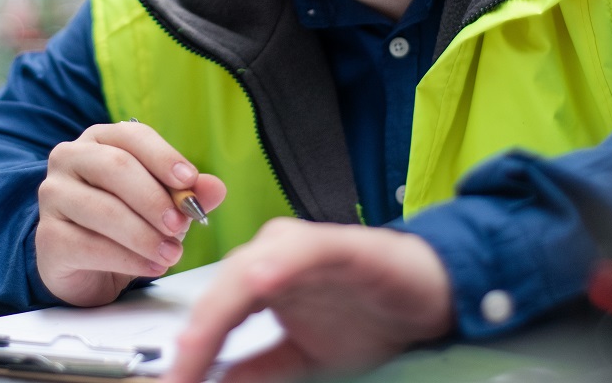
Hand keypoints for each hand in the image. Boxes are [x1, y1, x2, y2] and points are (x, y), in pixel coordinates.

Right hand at [36, 120, 226, 306]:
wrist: (88, 267)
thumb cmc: (126, 222)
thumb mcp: (162, 205)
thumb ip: (187, 194)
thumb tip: (215, 188)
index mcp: (99, 140)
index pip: (132, 136)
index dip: (162, 156)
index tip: (189, 180)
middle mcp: (70, 159)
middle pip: (116, 168)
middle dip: (154, 198)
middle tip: (180, 225)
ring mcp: (54, 196)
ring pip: (104, 209)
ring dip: (144, 235)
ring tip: (173, 253)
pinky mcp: (48, 237)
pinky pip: (90, 246)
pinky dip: (128, 258)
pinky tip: (152, 267)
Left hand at [164, 218, 454, 382]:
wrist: (431, 296)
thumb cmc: (370, 315)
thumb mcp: (304, 357)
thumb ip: (258, 368)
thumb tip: (211, 382)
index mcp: (260, 280)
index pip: (212, 312)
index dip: (191, 349)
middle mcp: (272, 256)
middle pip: (220, 290)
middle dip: (196, 335)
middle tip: (180, 373)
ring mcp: (302, 247)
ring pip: (247, 269)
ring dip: (220, 308)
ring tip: (198, 343)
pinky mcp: (337, 243)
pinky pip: (299, 252)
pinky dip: (275, 266)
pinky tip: (258, 284)